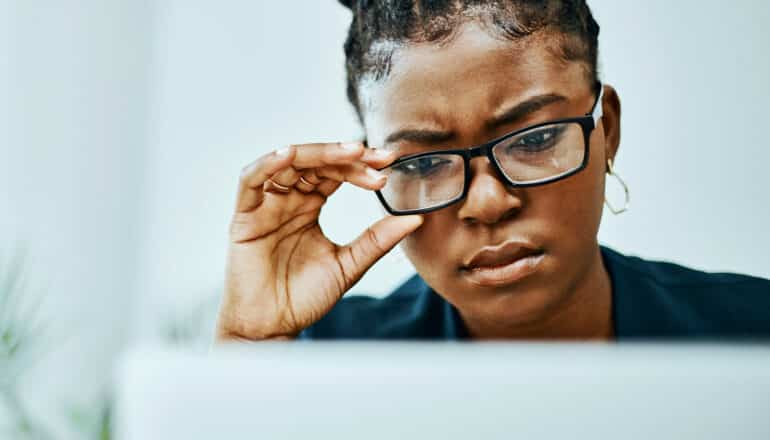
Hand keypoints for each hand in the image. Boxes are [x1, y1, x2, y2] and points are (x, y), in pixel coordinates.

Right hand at [215, 142, 422, 340]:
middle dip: (347, 156)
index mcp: (309, 206)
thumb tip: (416, 218)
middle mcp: (287, 200)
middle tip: (377, 157)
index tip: (390, 163)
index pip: (336, 173)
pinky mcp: (244, 218)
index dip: (361, 165)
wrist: (272, 329)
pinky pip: (250, 181)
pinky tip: (289, 155)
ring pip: (287, 163)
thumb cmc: (303, 298)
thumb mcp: (349, 265)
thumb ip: (377, 240)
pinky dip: (267, 164)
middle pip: (316, 163)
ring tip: (349, 152)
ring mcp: (265, 206)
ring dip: (318, 153)